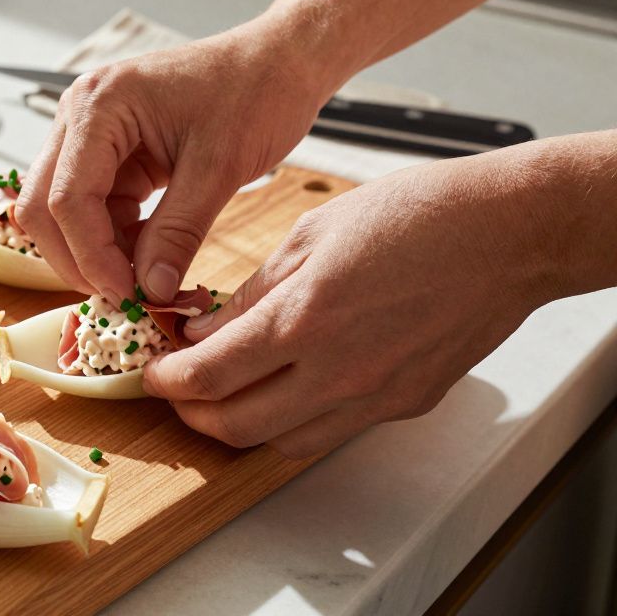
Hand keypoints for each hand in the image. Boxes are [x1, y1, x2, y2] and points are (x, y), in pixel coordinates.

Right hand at [14, 19, 331, 303]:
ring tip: (144, 281)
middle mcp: (80, 115)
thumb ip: (178, 231)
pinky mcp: (110, 153)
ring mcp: (90, 134)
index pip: (67, 197)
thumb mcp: (220, 166)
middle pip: (43, 206)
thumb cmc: (257, 91)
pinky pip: (94, 208)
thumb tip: (151, 290)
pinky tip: (150, 258)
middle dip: (78, 258)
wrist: (280, 62)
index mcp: (101, 104)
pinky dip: (114, 239)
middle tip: (124, 297)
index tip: (128, 294)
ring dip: (95, 252)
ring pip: (63, 212)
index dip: (91, 255)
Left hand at [142, 149, 568, 457]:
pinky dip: (293, 420)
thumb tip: (208, 327)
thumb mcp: (312, 234)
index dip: (167, 382)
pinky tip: (286, 386)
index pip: (208, 377)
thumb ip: (254, 292)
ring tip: (226, 391)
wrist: (506, 234)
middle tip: (177, 390)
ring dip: (240, 424)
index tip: (151, 372)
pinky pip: (331, 431)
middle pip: (235, 427)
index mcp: (303, 320)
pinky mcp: (404, 404)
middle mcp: (336, 372)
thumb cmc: (415, 216)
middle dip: (192, 413)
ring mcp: (373, 396)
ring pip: (281, 443)